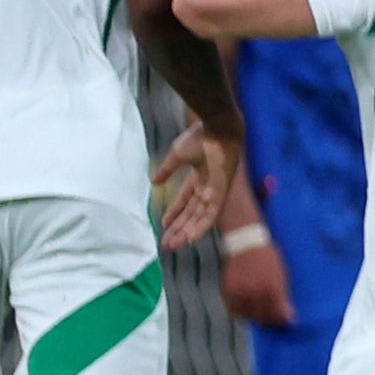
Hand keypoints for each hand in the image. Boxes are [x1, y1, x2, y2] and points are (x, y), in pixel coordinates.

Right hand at [152, 124, 237, 247]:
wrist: (217, 128)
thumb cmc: (199, 137)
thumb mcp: (177, 156)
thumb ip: (166, 170)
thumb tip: (153, 181)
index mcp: (200, 177)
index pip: (186, 200)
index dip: (174, 213)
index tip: (163, 224)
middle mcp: (209, 187)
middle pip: (192, 213)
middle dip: (178, 228)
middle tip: (165, 243)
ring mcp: (216, 191)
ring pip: (200, 218)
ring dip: (187, 232)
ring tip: (173, 245)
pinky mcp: (221, 193)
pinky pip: (212, 215)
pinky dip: (201, 227)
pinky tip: (191, 238)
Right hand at [221, 235, 295, 325]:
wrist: (246, 243)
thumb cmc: (268, 257)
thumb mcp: (281, 274)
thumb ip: (283, 295)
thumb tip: (288, 315)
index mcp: (272, 286)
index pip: (278, 313)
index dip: (283, 320)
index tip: (287, 322)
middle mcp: (255, 291)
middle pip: (263, 316)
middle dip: (270, 321)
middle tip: (274, 321)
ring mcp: (239, 291)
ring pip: (247, 316)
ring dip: (255, 318)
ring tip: (261, 315)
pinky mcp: (227, 290)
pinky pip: (233, 309)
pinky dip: (241, 313)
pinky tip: (248, 311)